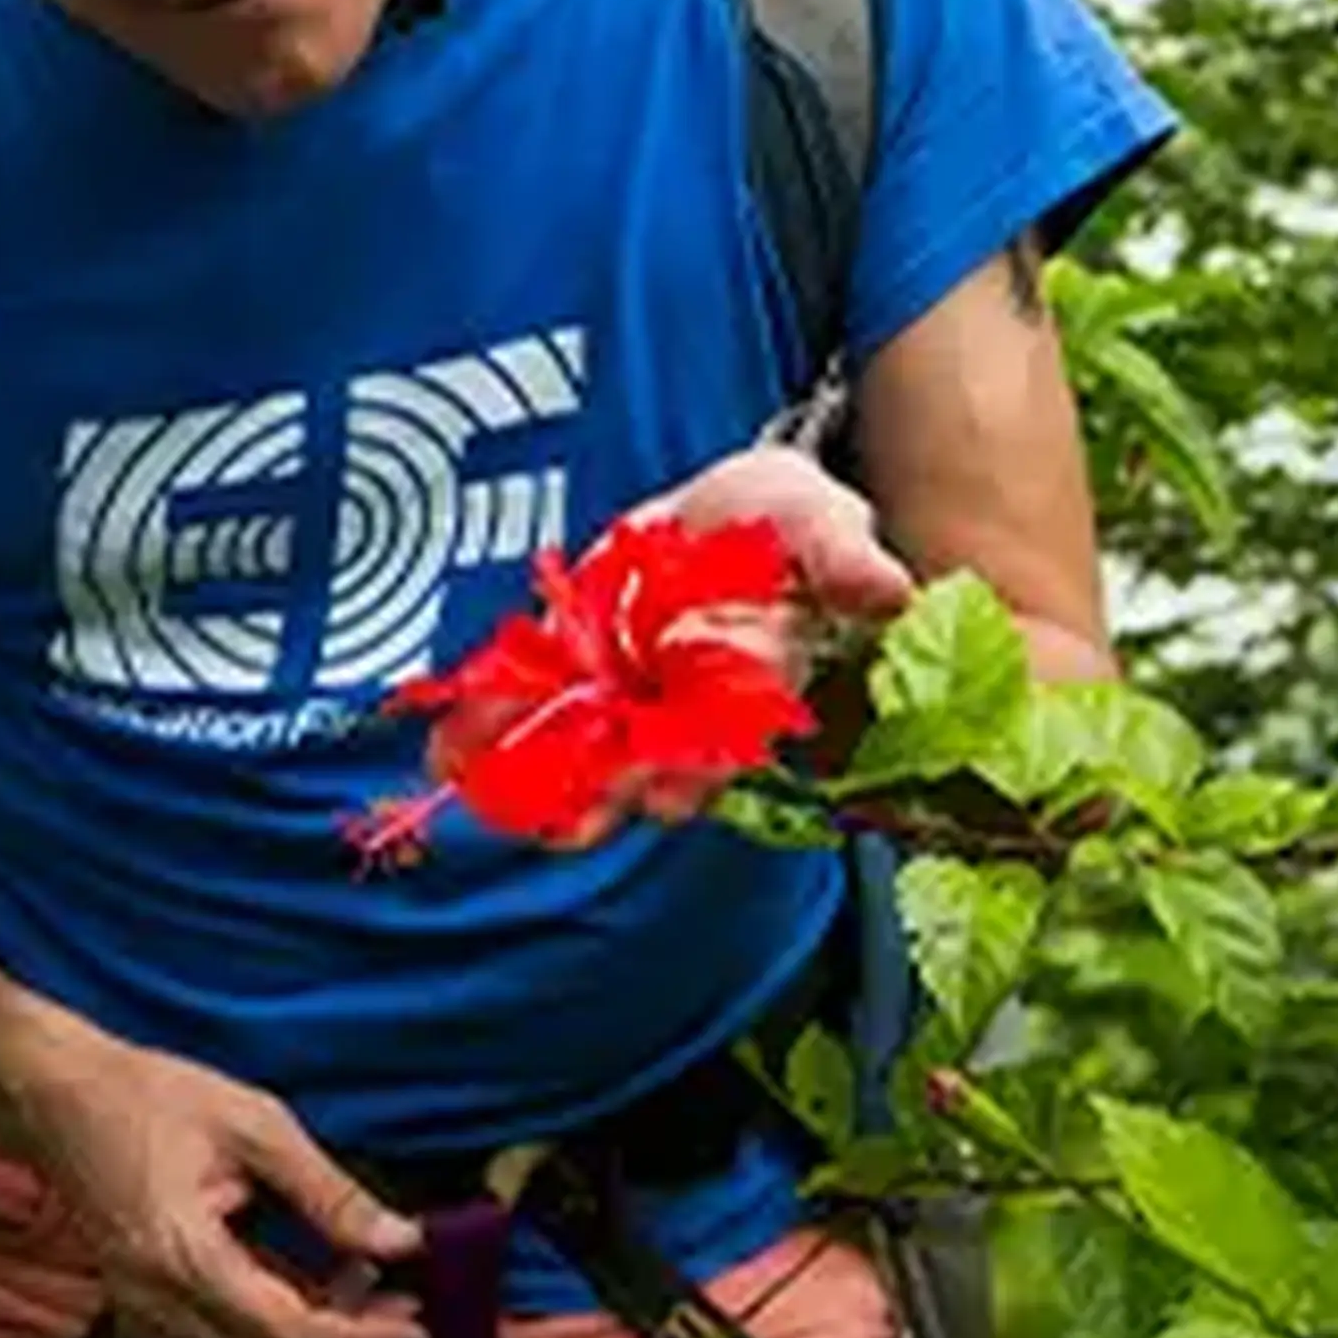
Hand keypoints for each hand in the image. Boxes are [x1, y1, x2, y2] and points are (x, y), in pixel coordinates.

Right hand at [0, 1025, 426, 1337]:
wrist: (58, 1097)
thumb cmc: (146, 1096)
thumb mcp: (256, 1124)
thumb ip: (331, 1193)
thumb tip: (400, 1241)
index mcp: (184, 1257)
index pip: (289, 1335)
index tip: (416, 1332)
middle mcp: (160, 1304)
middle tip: (405, 1314)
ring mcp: (150, 1314)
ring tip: (370, 1295)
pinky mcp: (152, 1309)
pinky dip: (282, 1335)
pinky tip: (320, 1285)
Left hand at [497, 445, 913, 849]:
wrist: (721, 511)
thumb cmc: (780, 520)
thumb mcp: (813, 518)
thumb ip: (841, 555)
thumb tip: (893, 590)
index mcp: (753, 686)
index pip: (730, 738)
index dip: (699, 767)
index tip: (665, 794)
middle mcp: (689, 713)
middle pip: (650, 768)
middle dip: (608, 792)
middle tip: (564, 826)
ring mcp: (629, 702)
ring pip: (586, 757)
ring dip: (540, 782)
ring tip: (490, 799)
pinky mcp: (575, 679)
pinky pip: (531, 715)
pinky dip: (486, 735)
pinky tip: (445, 757)